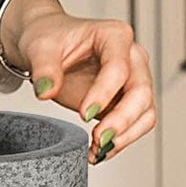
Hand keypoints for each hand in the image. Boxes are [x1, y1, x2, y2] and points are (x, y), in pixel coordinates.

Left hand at [6, 0, 155, 163]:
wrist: (49, 47)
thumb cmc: (50, 39)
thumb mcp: (40, 47)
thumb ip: (44, 68)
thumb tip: (46, 91)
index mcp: (114, 35)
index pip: (119, 67)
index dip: (104, 92)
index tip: (84, 113)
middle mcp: (131, 57)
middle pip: (141, 92)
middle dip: (122, 120)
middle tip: (98, 138)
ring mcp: (133, 80)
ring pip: (145, 112)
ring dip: (126, 136)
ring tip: (98, 150)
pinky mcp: (126, 102)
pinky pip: (135, 126)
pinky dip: (122, 141)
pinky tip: (98, 151)